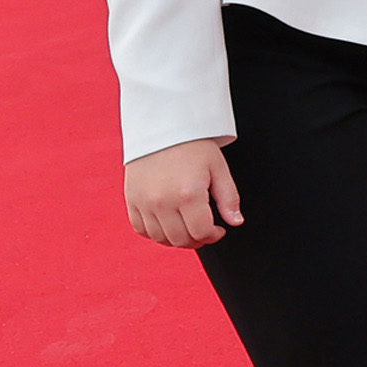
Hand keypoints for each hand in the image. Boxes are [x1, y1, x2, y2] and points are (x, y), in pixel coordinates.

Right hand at [126, 139, 242, 247]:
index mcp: (188, 194)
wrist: (161, 126)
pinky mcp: (131, 200)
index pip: (201, 232)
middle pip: (180, 239)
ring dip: (176, 239)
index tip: (219, 230)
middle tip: (205, 231)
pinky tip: (168, 224)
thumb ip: (229, 198)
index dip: (214, 236)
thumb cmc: (192, 145)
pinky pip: (141, 229)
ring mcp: (144, 203)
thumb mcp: (218, 167)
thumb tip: (235, 222)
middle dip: (197, 240)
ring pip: (160, 238)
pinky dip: (154, 233)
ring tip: (187, 227)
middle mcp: (163, 202)